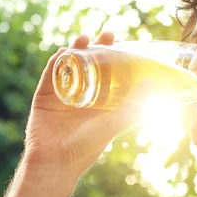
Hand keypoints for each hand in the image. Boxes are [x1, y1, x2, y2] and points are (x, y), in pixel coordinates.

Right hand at [22, 32, 152, 179]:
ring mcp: (62, 95)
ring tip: (85, 38)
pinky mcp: (44, 97)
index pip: (110, 74)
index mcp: (100, 102)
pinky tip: (63, 52)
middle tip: (108, 34)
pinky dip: (56, 62)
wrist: (56, 162)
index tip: (125, 44)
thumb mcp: (115, 122)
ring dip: (76, 50)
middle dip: (98, 49)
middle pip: (91, 66)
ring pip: (70, 66)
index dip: (117, 59)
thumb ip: (133, 104)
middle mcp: (82, 96)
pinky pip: (50, 75)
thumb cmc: (88, 146)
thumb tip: (151, 82)